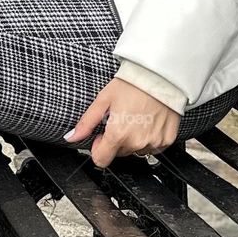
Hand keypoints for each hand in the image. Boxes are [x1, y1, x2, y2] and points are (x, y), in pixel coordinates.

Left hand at [64, 80, 181, 169]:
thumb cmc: (132, 84)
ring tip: (135, 118)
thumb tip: (71, 137)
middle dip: (116, 140)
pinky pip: (152, 147)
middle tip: (121, 119)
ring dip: (132, 140)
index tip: (101, 136)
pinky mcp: (166, 140)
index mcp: (118, 134)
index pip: (101, 160)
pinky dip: (148, 137)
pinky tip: (148, 121)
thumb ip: (86, 123)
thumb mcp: (103, 100)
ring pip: (135, 150)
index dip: (98, 148)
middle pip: (119, 153)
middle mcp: (137, 142)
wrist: (160, 76)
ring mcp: (154, 143)